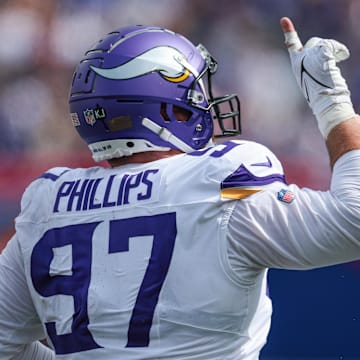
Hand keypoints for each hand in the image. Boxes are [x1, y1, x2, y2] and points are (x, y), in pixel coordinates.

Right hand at [280, 17, 355, 137]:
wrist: (325, 100)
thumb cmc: (321, 94)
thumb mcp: (314, 79)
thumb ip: (314, 65)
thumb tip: (327, 52)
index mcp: (296, 66)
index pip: (292, 45)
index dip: (289, 32)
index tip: (284, 20)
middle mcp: (299, 59)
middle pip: (314, 42)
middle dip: (323, 49)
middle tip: (328, 64)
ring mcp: (308, 55)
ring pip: (323, 43)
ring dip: (332, 52)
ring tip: (333, 67)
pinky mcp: (318, 52)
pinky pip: (332, 45)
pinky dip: (340, 51)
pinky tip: (341, 59)